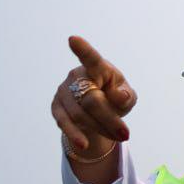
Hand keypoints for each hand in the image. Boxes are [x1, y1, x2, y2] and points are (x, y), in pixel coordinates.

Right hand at [51, 36, 137, 153]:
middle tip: (126, 134)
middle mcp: (76, 76)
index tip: (73, 39)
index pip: (91, 58)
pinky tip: (84, 144)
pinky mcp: (56, 107)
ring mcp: (63, 91)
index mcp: (98, 68)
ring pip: (80, 114)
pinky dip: (76, 134)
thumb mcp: (127, 96)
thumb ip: (126, 95)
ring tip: (120, 138)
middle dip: (110, 119)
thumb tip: (120, 96)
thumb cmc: (115, 97)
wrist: (98, 113)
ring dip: (100, 128)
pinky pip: (65, 123)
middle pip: (91, 100)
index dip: (82, 49)